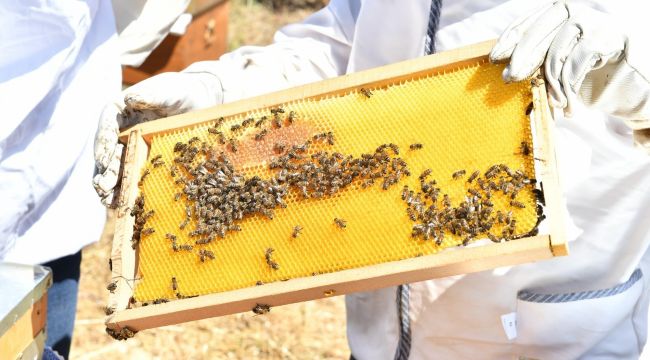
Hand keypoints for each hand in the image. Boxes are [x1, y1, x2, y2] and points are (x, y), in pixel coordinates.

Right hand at [93, 66, 222, 205]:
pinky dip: (127, 188)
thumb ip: (151, 96)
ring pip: (116, 167)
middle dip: (104, 171)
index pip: (106, 127)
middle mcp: (119, 129)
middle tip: (103, 189)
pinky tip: (124, 203)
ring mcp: (130, 145)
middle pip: (107, 152)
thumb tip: (131, 99)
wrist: (198, 100)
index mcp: (119, 110)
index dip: (104, 143)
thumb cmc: (181, 91)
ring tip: (109, 201)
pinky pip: (132, 174)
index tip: (104, 159)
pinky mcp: (143, 157)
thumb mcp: (168, 91)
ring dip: (111, 185)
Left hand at [489, 1, 649, 119]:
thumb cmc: (582, 63)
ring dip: (551, 84)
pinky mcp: (605, 37)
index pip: (525, 23)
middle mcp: (571, 11)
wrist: (627, 67)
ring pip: (555, 54)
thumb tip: (505, 72)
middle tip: (509, 80)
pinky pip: (575, 65)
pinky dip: (569, 87)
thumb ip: (535, 57)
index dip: (508, 40)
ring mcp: (590, 21)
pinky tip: (569, 103)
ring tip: (555, 103)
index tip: (494, 59)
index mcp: (555, 13)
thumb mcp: (556, 57)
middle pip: (536, 36)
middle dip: (520, 60)